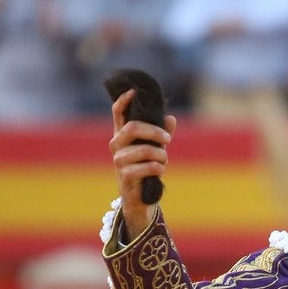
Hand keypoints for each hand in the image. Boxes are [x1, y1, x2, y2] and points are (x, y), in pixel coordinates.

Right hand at [109, 89, 176, 238]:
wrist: (139, 197)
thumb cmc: (146, 168)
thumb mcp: (156, 148)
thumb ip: (162, 133)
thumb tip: (171, 118)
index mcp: (122, 134)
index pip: (118, 112)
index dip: (124, 100)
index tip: (133, 91)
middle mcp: (116, 144)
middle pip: (133, 127)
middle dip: (155, 132)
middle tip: (168, 140)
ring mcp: (119, 160)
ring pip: (145, 150)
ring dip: (161, 155)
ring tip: (163, 161)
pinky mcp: (125, 175)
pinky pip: (148, 166)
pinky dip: (159, 168)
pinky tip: (160, 171)